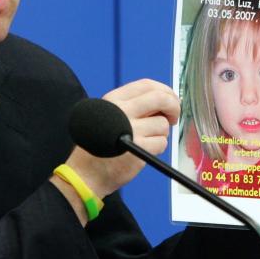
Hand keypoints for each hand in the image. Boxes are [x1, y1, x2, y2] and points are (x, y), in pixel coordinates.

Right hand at [64, 79, 178, 198]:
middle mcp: (121, 111)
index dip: (165, 91)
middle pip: (160, 98)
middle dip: (174, 107)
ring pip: (163, 124)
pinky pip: (161, 142)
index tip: (170, 100)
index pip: (147, 85)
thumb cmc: (99, 147)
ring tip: (144, 141)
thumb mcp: (108, 116)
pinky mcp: (138, 148)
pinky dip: (158, 148)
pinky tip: (143, 151)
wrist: (86, 174)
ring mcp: (130, 129)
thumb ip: (133, 105)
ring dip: (161, 134)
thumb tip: (166, 100)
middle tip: (174, 116)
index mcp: (114, 100)